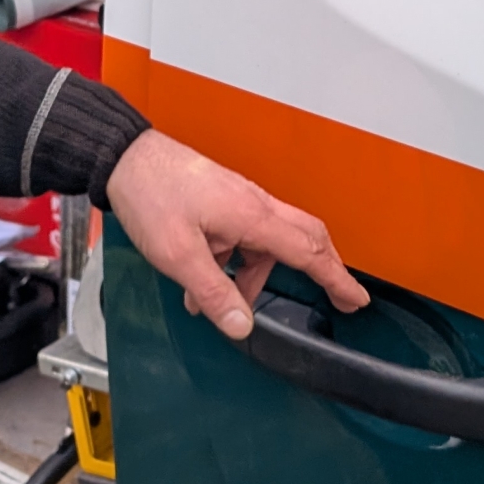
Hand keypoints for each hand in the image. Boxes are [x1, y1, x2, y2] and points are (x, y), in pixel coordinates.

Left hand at [104, 129, 368, 338]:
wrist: (126, 159)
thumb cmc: (151, 196)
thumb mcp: (178, 255)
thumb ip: (212, 292)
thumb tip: (241, 325)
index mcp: (252, 215)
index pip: (308, 251)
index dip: (336, 278)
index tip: (356, 298)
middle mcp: (254, 204)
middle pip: (302, 238)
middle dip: (319, 270)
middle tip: (335, 297)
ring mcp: (239, 199)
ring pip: (264, 244)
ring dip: (249, 275)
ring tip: (210, 299)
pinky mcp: (223, 200)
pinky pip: (241, 236)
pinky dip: (230, 261)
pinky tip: (198, 277)